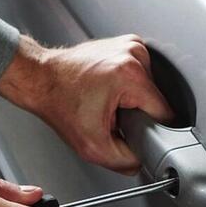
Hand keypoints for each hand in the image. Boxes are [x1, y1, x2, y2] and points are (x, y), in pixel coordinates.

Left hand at [0, 34, 173, 174]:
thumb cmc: (59, 103)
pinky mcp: (127, 44)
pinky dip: (128, 87)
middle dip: (138, 114)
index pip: (165, 113)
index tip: (132, 131)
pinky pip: (141, 75)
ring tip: (108, 101)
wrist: (40, 79)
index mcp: (130, 75)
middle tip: (112, 116)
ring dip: (133, 100)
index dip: (151, 130)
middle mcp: (134, 54)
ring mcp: (131, 45)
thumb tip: (142, 162)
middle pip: (156, 100)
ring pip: (150, 88)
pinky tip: (109, 90)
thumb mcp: (92, 147)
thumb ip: (125, 162)